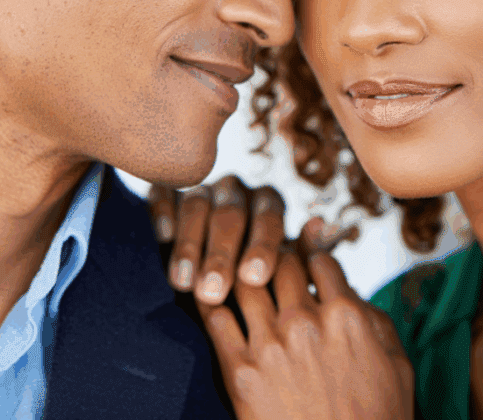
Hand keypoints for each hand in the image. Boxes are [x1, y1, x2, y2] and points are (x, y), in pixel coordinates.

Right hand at [148, 176, 288, 303]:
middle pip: (230, 214)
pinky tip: (163, 238)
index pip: (269, 218)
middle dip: (220, 255)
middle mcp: (236, 192)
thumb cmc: (259, 285)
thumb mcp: (284, 273)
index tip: (254, 278)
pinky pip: (163, 195)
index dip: (262, 246)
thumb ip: (301, 254)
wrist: (216, 284)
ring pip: (196, 206)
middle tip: (213, 292)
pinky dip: (163, 213)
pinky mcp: (168, 193)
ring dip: (189, 246)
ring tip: (183, 284)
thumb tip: (319, 225)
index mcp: (268, 203)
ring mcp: (200, 191)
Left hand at [200, 250, 414, 419]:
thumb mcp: (396, 366)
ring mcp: (270, 344)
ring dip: (241, 271)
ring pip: (246, 282)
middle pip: (281, 264)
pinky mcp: (240, 370)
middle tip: (268, 259)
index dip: (312, 256)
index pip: (320, 261)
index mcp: (346, 316)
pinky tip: (207, 294)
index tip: (304, 259)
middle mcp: (305, 321)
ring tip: (236, 271)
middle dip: (276, 257)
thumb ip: (375, 320)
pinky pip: (216, 319)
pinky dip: (209, 300)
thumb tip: (352, 295)